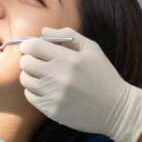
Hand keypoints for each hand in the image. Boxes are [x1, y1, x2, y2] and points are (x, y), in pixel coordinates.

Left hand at [19, 27, 141, 141]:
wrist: (116, 109)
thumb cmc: (103, 75)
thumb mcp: (92, 49)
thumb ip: (67, 35)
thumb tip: (43, 31)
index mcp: (68, 58)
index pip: (32, 46)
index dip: (28, 45)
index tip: (31, 47)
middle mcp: (59, 76)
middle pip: (25, 62)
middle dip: (29, 59)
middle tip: (37, 61)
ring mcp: (54, 95)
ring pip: (25, 79)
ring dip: (31, 75)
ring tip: (43, 75)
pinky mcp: (52, 110)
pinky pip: (30, 96)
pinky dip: (34, 91)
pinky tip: (46, 88)